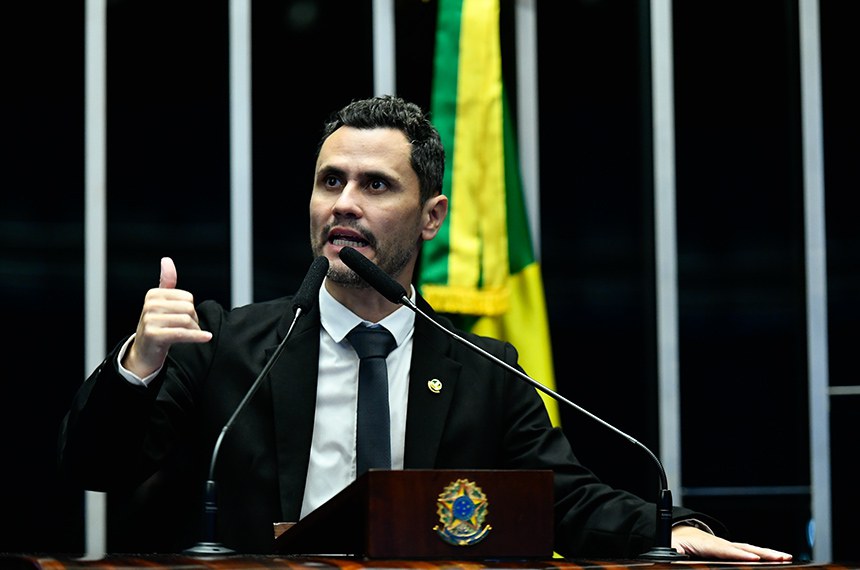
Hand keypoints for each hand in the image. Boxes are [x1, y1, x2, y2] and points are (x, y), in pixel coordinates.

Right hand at [123, 257, 212, 377]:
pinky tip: (207, 337)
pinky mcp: (154, 335)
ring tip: (188, 336)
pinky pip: (182, 334)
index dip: (191, 309)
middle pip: (188, 308)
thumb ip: (166, 282)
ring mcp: (150, 320)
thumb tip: (166, 259)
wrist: (144, 352)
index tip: (184, 318)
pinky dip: (197, 336)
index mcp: (153, 294)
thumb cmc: (157, 326)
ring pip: (187, 321)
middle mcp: (150, 305)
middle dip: (194, 320)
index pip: (188, 298)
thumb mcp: (161, 303)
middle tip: (187, 329)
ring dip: (194, 331)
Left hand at [672, 524, 792, 560]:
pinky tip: (778, 558)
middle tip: (781, 557)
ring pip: (749, 549)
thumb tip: (677, 556)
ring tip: (785, 556)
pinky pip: (748, 552)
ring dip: (767, 553)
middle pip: (742, 548)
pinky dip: (763, 554)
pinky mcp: (730, 550)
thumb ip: (675, 553)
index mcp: (704, 544)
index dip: (738, 554)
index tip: (753, 558)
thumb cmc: (674, 542)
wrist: (677, 533)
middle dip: (762, 552)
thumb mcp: (672, 547)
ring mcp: (726, 546)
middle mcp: (719, 543)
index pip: (723, 550)